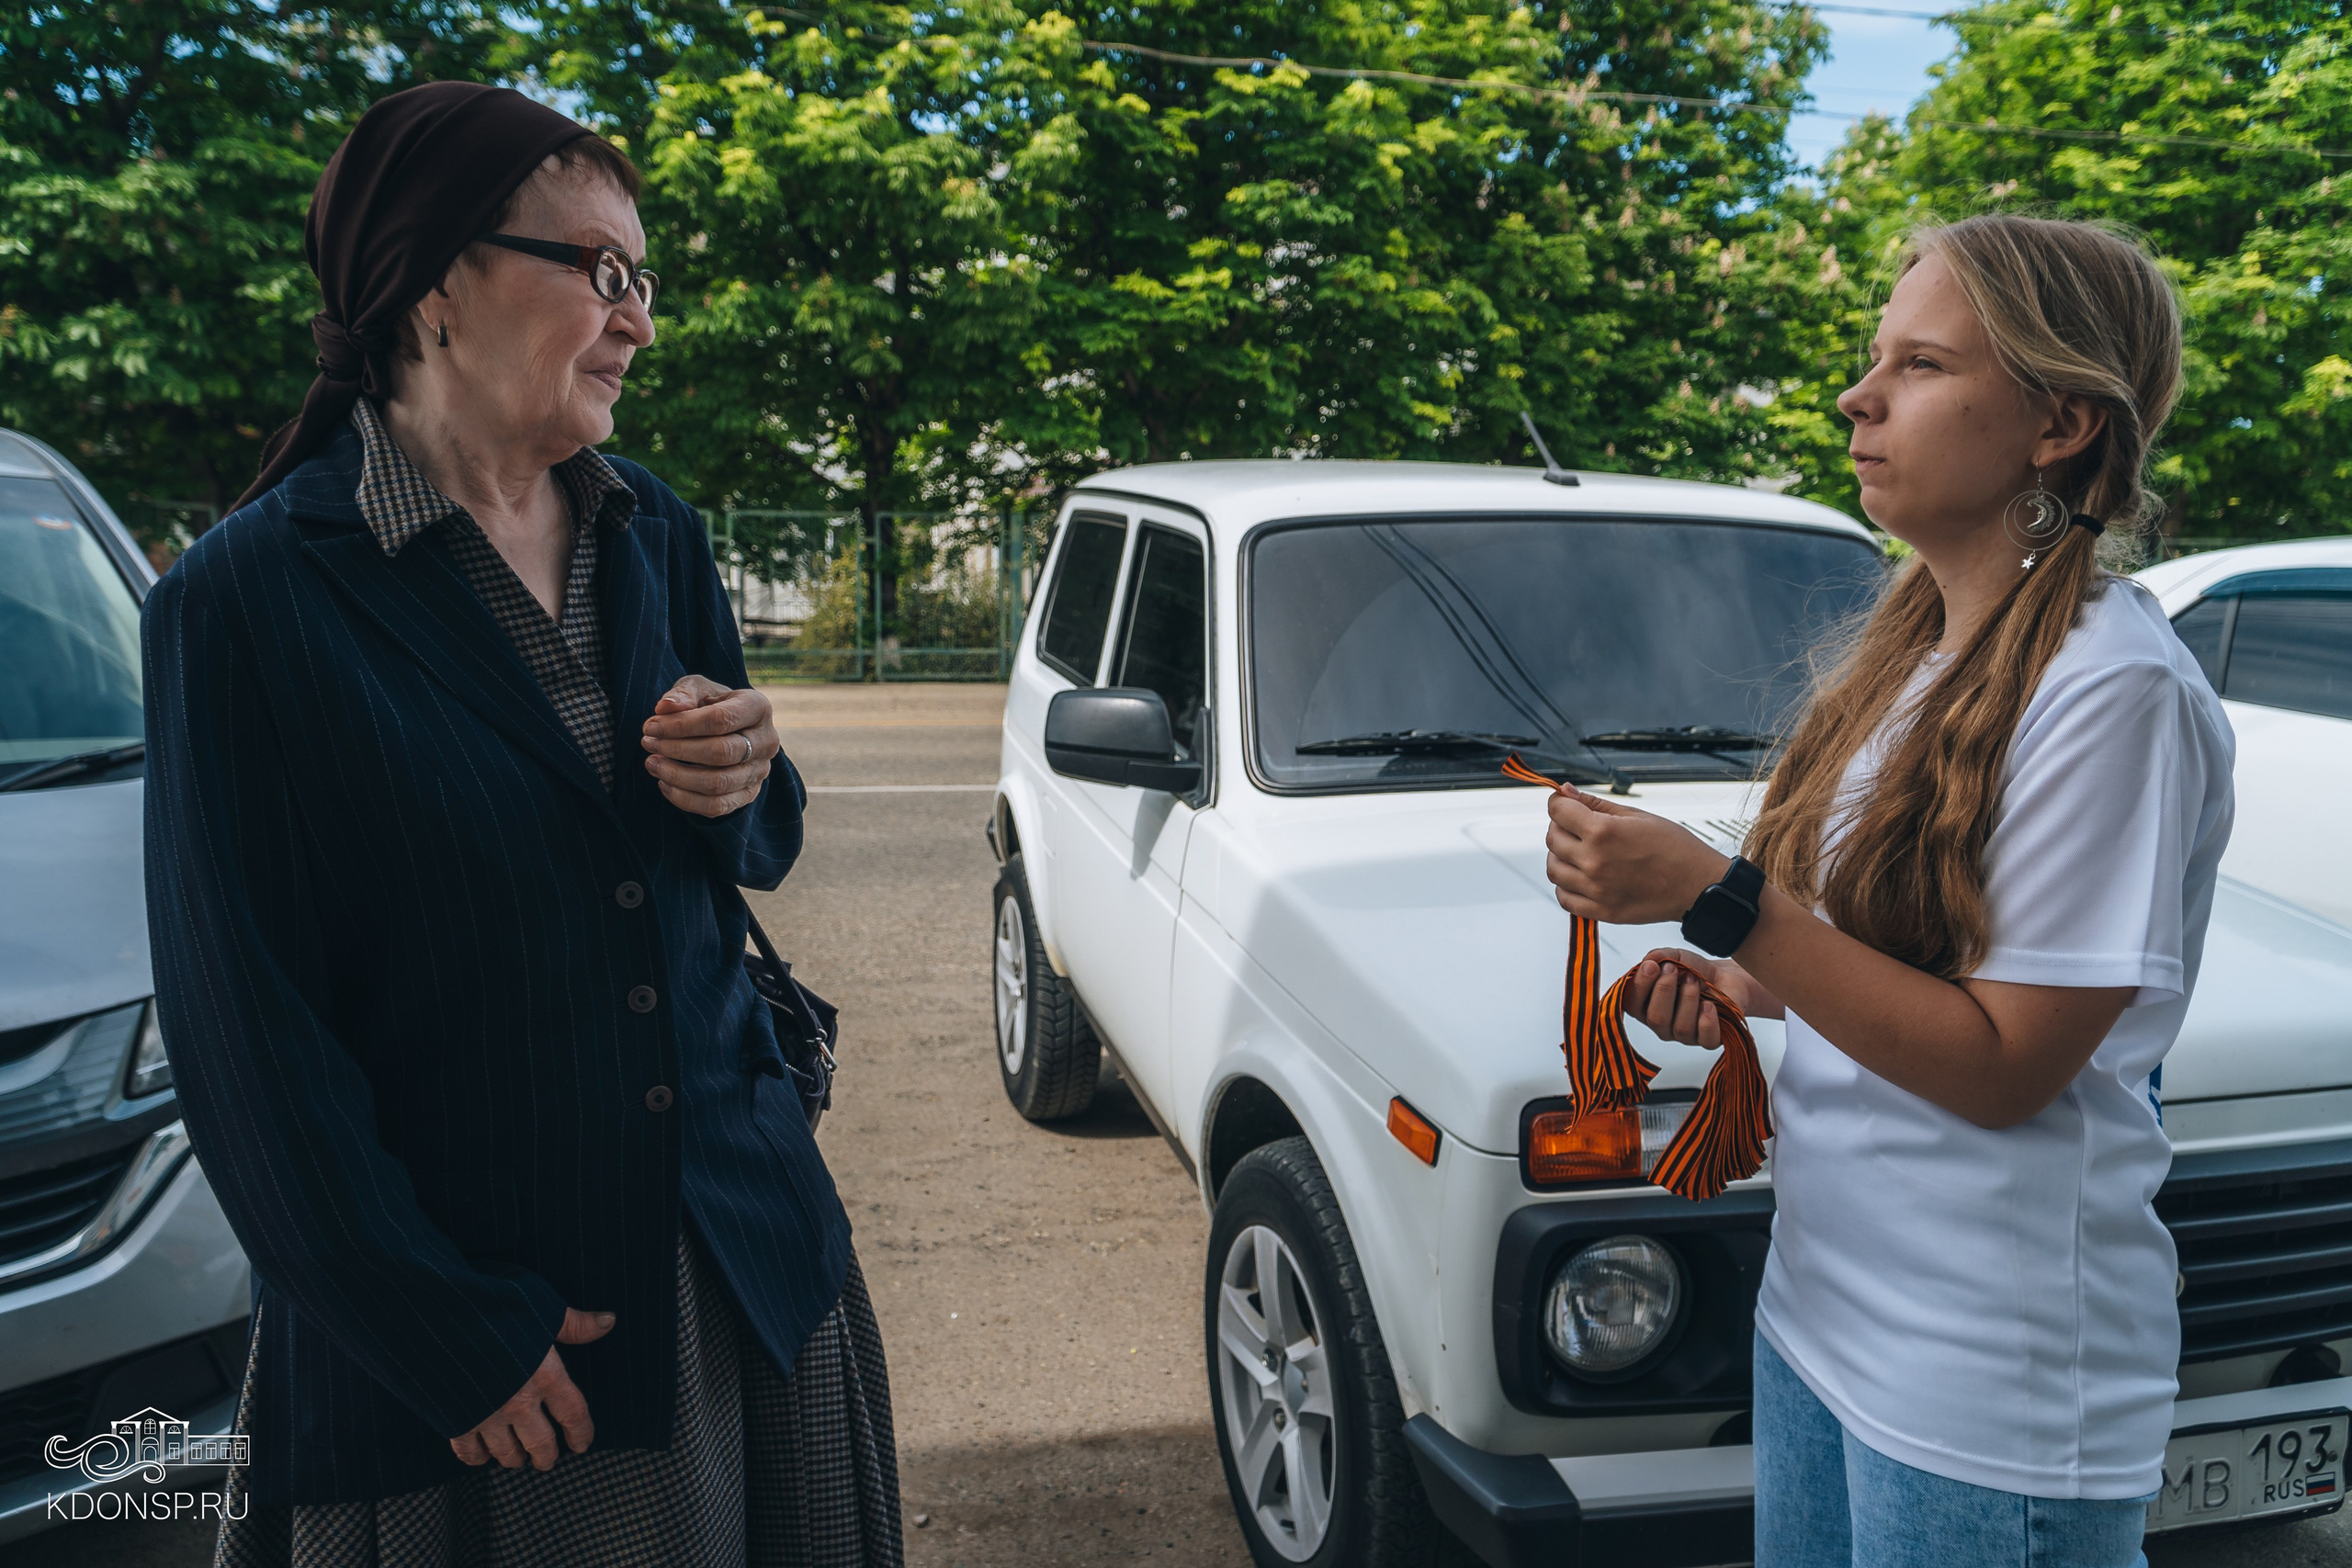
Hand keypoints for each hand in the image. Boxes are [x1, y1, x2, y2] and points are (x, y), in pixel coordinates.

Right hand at [450, 1306, 614, 1469]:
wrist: (437, 1317)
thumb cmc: (495, 1305)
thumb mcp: (542, 1307)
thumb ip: (574, 1324)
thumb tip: (608, 1321)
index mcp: (546, 1376)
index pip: (573, 1414)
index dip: (581, 1432)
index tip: (582, 1445)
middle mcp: (519, 1402)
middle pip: (540, 1442)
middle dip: (546, 1455)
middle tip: (547, 1462)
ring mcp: (486, 1415)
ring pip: (506, 1452)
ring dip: (514, 1458)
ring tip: (518, 1459)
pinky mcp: (454, 1420)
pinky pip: (468, 1451)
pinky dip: (477, 1457)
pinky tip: (482, 1455)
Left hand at [641, 675, 778, 817]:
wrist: (731, 729)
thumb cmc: (710, 705)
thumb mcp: (698, 689)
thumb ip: (683, 694)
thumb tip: (665, 708)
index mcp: (758, 707)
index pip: (720, 720)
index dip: (681, 725)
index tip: (651, 726)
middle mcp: (767, 741)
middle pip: (720, 753)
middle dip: (677, 750)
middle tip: (647, 743)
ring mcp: (760, 771)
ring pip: (717, 783)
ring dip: (678, 776)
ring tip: (652, 763)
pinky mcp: (749, 794)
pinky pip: (717, 806)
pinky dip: (685, 799)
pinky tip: (665, 784)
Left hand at [1543, 786, 1729, 925]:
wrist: (1698, 886)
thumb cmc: (1674, 847)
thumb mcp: (1637, 816)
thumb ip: (1596, 804)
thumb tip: (1565, 791)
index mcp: (1603, 832)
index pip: (1557, 811)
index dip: (1558, 803)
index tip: (1564, 804)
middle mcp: (1594, 862)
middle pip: (1552, 839)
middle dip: (1561, 827)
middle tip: (1578, 827)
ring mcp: (1596, 890)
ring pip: (1553, 869)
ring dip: (1560, 856)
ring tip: (1580, 852)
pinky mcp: (1602, 911)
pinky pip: (1564, 898)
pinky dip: (1566, 885)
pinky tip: (1581, 876)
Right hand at [1620, 948, 1784, 1047]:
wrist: (1727, 977)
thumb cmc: (1696, 972)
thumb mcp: (1675, 957)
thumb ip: (1658, 956)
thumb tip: (1648, 960)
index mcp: (1647, 1006)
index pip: (1632, 1004)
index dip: (1639, 986)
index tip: (1651, 966)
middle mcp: (1663, 1024)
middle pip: (1655, 1019)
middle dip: (1663, 991)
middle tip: (1673, 970)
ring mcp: (1685, 1035)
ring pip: (1680, 1027)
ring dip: (1687, 999)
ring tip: (1694, 980)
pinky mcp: (1708, 1039)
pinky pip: (1705, 1038)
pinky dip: (1707, 1020)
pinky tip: (1709, 1005)